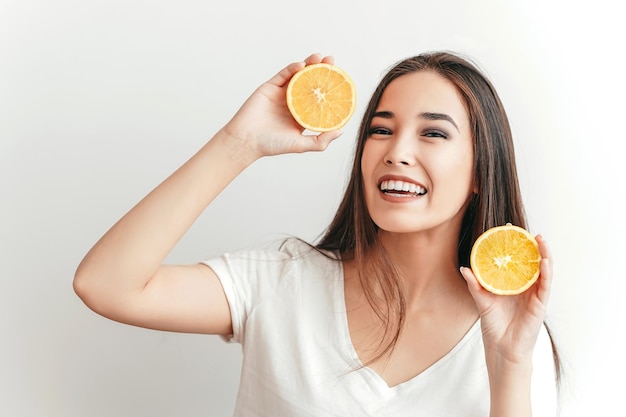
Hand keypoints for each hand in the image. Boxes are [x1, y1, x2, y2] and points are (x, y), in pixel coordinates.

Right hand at [220, 53, 343, 158]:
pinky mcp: (269, 87)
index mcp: (302, 115)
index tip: (341, 80)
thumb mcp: (301, 145)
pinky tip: (302, 64)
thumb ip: (321, 141)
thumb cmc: (272, 145)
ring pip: (298, 75)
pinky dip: (292, 68)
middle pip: (311, 82)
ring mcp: (281, 94)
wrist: (246, 140)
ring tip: (320, 57)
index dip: (330, 88)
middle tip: (332, 61)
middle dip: (322, 71)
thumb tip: (341, 131)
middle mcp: (293, 102)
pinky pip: (282, 75)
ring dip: (309, 64)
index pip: (319, 98)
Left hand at [460, 235, 553, 366]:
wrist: (501, 349)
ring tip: (540, 239)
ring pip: (543, 270)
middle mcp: (525, 287)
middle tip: (527, 231)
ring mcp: (534, 295)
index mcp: (512, 284)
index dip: (514, 246)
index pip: (515, 261)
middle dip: (531, 246)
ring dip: (544, 254)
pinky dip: (547, 272)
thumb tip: (464, 268)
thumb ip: (475, 284)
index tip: (508, 229)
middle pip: (531, 262)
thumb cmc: (494, 326)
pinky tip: (545, 261)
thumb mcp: (482, 301)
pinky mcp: (540, 304)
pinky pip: (545, 285)